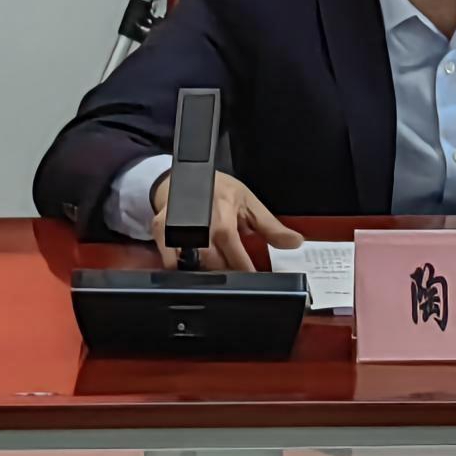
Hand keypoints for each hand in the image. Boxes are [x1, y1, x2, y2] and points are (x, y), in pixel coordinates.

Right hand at [146, 167, 290, 270]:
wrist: (182, 176)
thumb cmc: (216, 189)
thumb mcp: (248, 202)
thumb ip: (271, 226)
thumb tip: (294, 242)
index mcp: (223, 217)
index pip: (237, 256)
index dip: (247, 271)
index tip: (254, 279)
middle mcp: (199, 226)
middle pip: (215, 266)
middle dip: (229, 274)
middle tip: (237, 273)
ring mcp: (177, 230)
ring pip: (195, 268)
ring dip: (208, 274)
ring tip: (218, 268)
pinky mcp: (161, 234)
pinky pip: (172, 264)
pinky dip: (183, 270)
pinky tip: (195, 268)